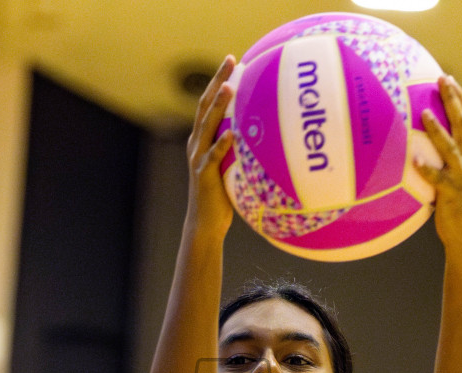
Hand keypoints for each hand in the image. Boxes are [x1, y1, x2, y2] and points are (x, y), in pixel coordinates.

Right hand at [185, 55, 238, 237]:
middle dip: (218, 81)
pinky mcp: (204, 175)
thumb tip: (264, 134)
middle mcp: (196, 143)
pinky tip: (232, 133)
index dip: (218, 80)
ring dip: (218, 105)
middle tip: (231, 60)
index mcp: (201, 139)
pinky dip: (222, 143)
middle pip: (205, 105)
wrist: (204, 223)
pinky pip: (213, 156)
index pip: (208, 103)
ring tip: (230, 87)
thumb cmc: (222, 196)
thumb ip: (240, 148)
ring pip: (206, 125)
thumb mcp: (230, 166)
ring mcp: (198, 158)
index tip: (232, 61)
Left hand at [416, 75, 461, 252]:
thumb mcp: (455, 175)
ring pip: (450, 147)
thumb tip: (418, 141)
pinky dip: (427, 170)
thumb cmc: (456, 204)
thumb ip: (444, 157)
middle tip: (442, 80)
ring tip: (425, 115)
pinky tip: (414, 161)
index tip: (448, 78)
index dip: (459, 97)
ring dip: (438, 130)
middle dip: (453, 100)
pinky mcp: (452, 193)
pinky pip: (437, 179)